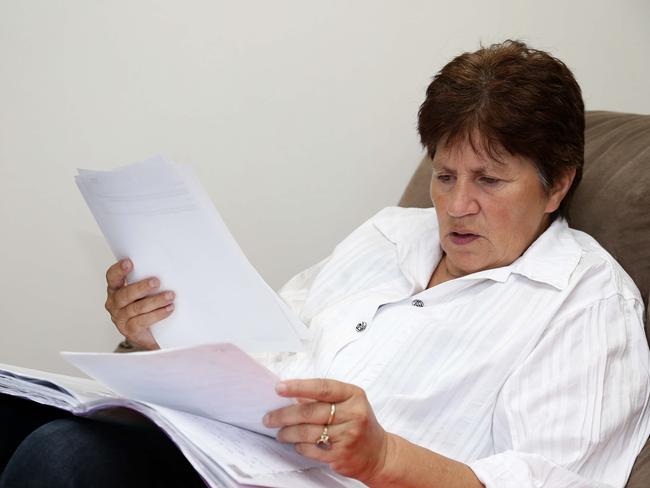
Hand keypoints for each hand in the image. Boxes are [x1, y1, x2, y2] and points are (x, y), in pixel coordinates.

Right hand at [104, 259, 173, 349]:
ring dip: (155, 301)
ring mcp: (120, 318)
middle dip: (141, 287)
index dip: (119, 270)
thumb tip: (167, 271)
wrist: (152, 334)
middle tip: (157, 282)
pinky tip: (168, 309)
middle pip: (125, 294)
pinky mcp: (129, 330)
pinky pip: (142, 321)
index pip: (112, 277)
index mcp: (116, 289)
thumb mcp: (146, 292)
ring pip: (136, 308)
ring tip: (170, 296)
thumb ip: (149, 282)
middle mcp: (114, 303)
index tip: (129, 263)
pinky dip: (157, 314)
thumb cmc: (149, 306)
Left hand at [263, 379, 389, 482]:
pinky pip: (312, 449)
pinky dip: (300, 447)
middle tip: (268, 418)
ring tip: (279, 433)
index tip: (279, 388)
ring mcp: (348, 435)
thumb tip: (292, 395)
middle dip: (284, 415)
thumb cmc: (358, 423)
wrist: (379, 453)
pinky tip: (296, 444)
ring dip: (288, 433)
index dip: (299, 387)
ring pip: (308, 432)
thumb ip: (324, 398)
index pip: (323, 387)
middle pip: (311, 412)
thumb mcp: (348, 403)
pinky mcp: (342, 455)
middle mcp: (354, 413)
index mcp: (354, 395)